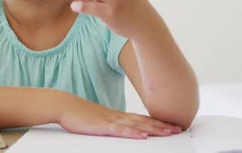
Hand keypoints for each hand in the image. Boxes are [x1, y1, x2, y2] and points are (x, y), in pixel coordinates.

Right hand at [57, 93, 181, 138]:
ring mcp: (110, 120)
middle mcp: (117, 117)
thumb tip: (122, 130)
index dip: (158, 122)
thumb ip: (111, 124)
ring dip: (153, 129)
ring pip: (136, 125)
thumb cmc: (79, 114)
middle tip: (178, 129)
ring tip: (168, 132)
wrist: (64, 105)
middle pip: (144, 121)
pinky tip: (142, 136)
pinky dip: (132, 133)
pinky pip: (120, 130)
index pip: (142, 119)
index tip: (172, 125)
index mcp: (117, 116)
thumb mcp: (99, 120)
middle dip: (162, 126)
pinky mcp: (102, 126)